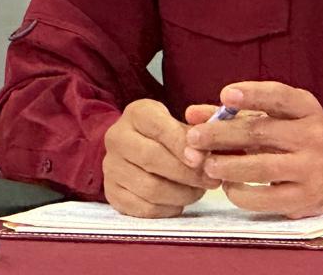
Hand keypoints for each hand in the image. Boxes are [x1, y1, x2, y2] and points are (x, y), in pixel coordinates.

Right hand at [103, 98, 218, 216]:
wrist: (133, 148)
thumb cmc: (164, 133)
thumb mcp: (177, 122)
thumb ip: (192, 133)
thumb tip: (206, 152)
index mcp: (136, 114)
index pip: (159, 128)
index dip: (182, 145)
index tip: (203, 160)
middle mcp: (117, 138)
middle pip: (153, 159)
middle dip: (187, 173)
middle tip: (211, 181)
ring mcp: (111, 167)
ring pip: (150, 188)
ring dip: (181, 194)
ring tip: (198, 191)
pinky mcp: (112, 193)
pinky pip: (144, 208)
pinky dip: (167, 209)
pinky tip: (180, 202)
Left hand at [182, 82, 322, 218]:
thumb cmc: (296, 138)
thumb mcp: (276, 118)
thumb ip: (233, 114)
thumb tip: (192, 114)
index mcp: (306, 109)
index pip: (280, 97)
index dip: (253, 94)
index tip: (225, 94)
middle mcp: (313, 135)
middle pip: (261, 132)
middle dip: (223, 134)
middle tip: (195, 136)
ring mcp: (310, 168)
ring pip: (262, 167)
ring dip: (228, 165)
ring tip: (206, 164)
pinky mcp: (303, 197)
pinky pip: (265, 197)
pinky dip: (240, 192)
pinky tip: (227, 186)